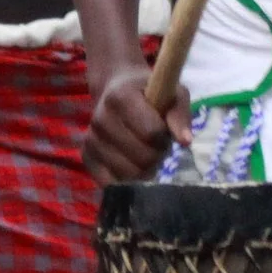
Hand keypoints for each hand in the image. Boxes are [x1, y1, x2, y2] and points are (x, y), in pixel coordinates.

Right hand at [84, 67, 189, 183]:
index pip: (152, 133)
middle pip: (142, 157)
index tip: (163, 129)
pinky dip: (126, 180)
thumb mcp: (173, 94)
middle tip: (155, 143)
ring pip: (128, 173)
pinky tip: (131, 165)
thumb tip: (185, 142)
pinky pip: (110, 182)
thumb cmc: (150, 93)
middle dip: (156, 154)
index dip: (164, 136)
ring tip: (143, 151)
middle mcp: (99, 118)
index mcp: (120, 97)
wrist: (115, 90)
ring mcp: (90, 139)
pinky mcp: (86, 157)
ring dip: (144, 168)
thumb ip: (179, 116)